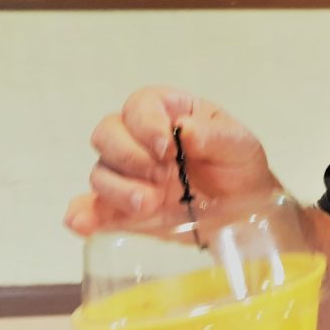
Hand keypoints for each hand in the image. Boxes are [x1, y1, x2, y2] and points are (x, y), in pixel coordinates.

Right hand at [64, 86, 278, 235]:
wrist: (245, 209)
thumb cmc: (239, 164)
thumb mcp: (240, 145)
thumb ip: (215, 136)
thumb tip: (184, 130)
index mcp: (166, 112)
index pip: (139, 106)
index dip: (146, 124)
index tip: (168, 148)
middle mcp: (139, 140)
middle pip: (107, 135)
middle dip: (129, 156)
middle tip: (161, 176)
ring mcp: (128, 176)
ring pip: (100, 173)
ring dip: (118, 189)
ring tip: (150, 204)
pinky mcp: (123, 210)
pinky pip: (93, 209)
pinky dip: (84, 215)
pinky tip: (83, 223)